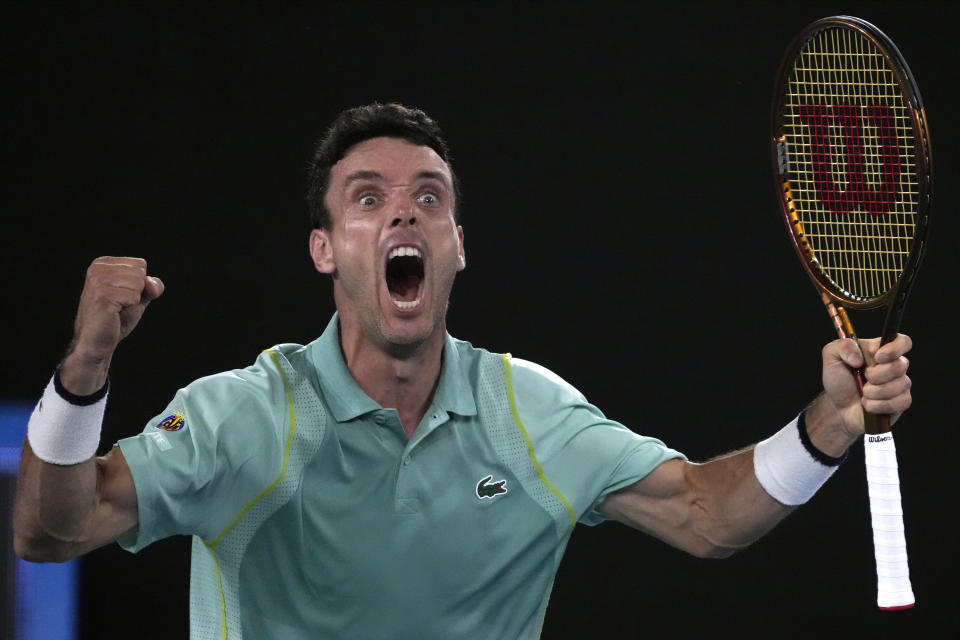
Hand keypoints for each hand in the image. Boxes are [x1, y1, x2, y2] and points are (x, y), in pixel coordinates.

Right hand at [62, 257, 163, 392]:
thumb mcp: (138, 297)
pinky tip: (114, 313)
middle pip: (140, 272)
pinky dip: (130, 307)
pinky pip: (134, 296)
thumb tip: (152, 283)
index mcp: (103, 264)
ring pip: (138, 283)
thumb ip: (151, 286)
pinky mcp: (102, 295)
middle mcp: (97, 268)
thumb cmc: (116, 318)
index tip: (122, 296)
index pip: (140, 264)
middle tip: (119, 305)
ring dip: (132, 300)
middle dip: (137, 292)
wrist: (97, 341)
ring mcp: (98, 281)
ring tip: (116, 309)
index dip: (139, 284)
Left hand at [820, 334, 912, 437]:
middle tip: (863, 377)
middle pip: (900, 366)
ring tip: (863, 392)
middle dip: (875, 375)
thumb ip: (843, 347)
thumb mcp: (832, 357)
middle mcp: (895, 365)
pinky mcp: (902, 402)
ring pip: (898, 386)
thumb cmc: (839, 379)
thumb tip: (858, 358)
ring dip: (873, 392)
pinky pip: (899, 403)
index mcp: (881, 350)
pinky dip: (877, 405)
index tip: (877, 357)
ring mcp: (901, 384)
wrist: (838, 406)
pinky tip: (868, 403)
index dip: (894, 348)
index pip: (903, 341)